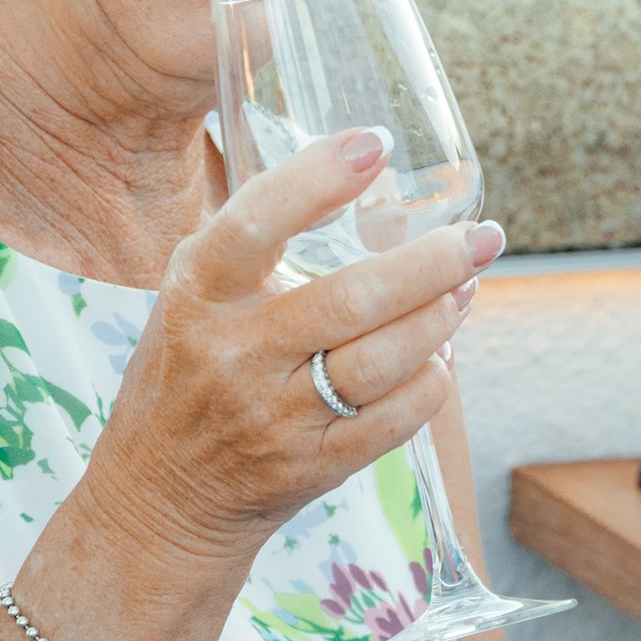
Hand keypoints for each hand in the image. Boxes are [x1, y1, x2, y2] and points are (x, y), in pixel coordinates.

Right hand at [85, 130, 500, 577]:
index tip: (376, 143)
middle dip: (434, 262)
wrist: (158, 497)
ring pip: (383, 359)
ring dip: (441, 318)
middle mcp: (233, 352)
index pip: (255, 222)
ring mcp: (274, 415)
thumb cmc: (188, 375)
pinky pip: (396, 418)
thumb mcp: (193, 297)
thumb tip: (362, 167)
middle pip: (352, 298)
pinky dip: (432, 381)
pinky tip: (441, 356)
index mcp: (196, 293)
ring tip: (466, 287)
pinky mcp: (312, 465)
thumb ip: (257, 242)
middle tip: (482, 236)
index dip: (318, 178)